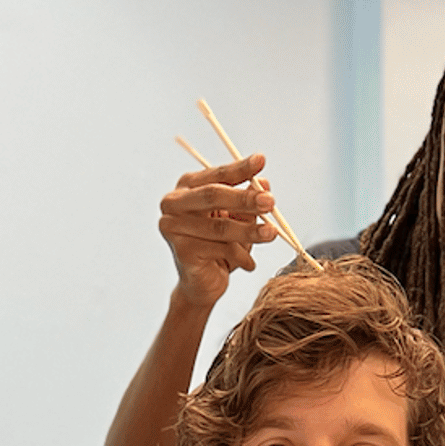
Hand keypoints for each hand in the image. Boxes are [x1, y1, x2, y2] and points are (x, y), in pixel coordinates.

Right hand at [159, 154, 278, 311]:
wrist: (202, 285)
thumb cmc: (218, 247)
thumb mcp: (235, 219)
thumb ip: (246, 202)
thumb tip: (265, 183)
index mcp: (186, 188)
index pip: (216, 175)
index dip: (240, 168)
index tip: (261, 160)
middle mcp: (173, 204)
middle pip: (213, 195)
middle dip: (245, 198)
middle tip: (270, 201)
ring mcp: (173, 228)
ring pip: (220, 226)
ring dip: (250, 231)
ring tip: (271, 234)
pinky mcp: (182, 252)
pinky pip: (219, 249)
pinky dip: (240, 256)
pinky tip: (250, 264)